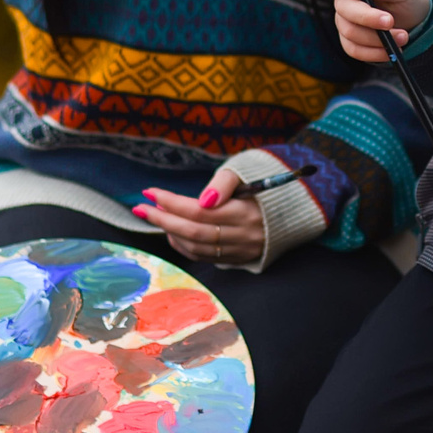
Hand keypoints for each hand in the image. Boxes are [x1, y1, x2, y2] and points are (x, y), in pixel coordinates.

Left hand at [133, 166, 265, 266]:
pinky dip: (183, 246)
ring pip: (196, 247)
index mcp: (245, 211)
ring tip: (156, 216)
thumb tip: (202, 200)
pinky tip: (172, 233)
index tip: (150, 192)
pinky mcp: (237, 259)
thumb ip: (224, 183)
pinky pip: (203, 257)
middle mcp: (242, 235)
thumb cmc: (262, 186)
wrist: (291, 211)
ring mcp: (239, 250)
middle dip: (163, 220)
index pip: (199, 210)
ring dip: (170, 233)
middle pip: (193, 232)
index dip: (171, 202)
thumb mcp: (246, 174)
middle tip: (141, 208)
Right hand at [320, 0, 429, 62]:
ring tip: (402, 37)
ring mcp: (345, 22)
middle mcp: (345, 0)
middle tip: (390, 21)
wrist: (414, 18)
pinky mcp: (351, 42)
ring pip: (350, 32)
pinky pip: (355, 50)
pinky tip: (392, 51)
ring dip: (377, 38)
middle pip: (343, 8)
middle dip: (367, 17)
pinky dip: (375, 52)